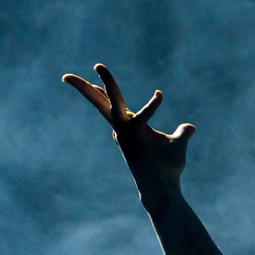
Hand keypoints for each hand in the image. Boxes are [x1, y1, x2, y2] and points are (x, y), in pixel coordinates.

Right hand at [62, 64, 194, 201]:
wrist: (164, 189)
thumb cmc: (168, 168)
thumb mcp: (177, 144)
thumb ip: (182, 134)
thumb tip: (190, 128)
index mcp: (129, 126)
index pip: (112, 103)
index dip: (103, 89)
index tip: (97, 71)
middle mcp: (122, 128)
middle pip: (100, 103)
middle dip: (84, 87)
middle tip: (65, 76)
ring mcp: (125, 133)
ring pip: (113, 103)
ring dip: (108, 84)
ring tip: (98, 66)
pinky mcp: (134, 138)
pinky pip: (143, 118)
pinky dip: (152, 107)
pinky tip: (159, 94)